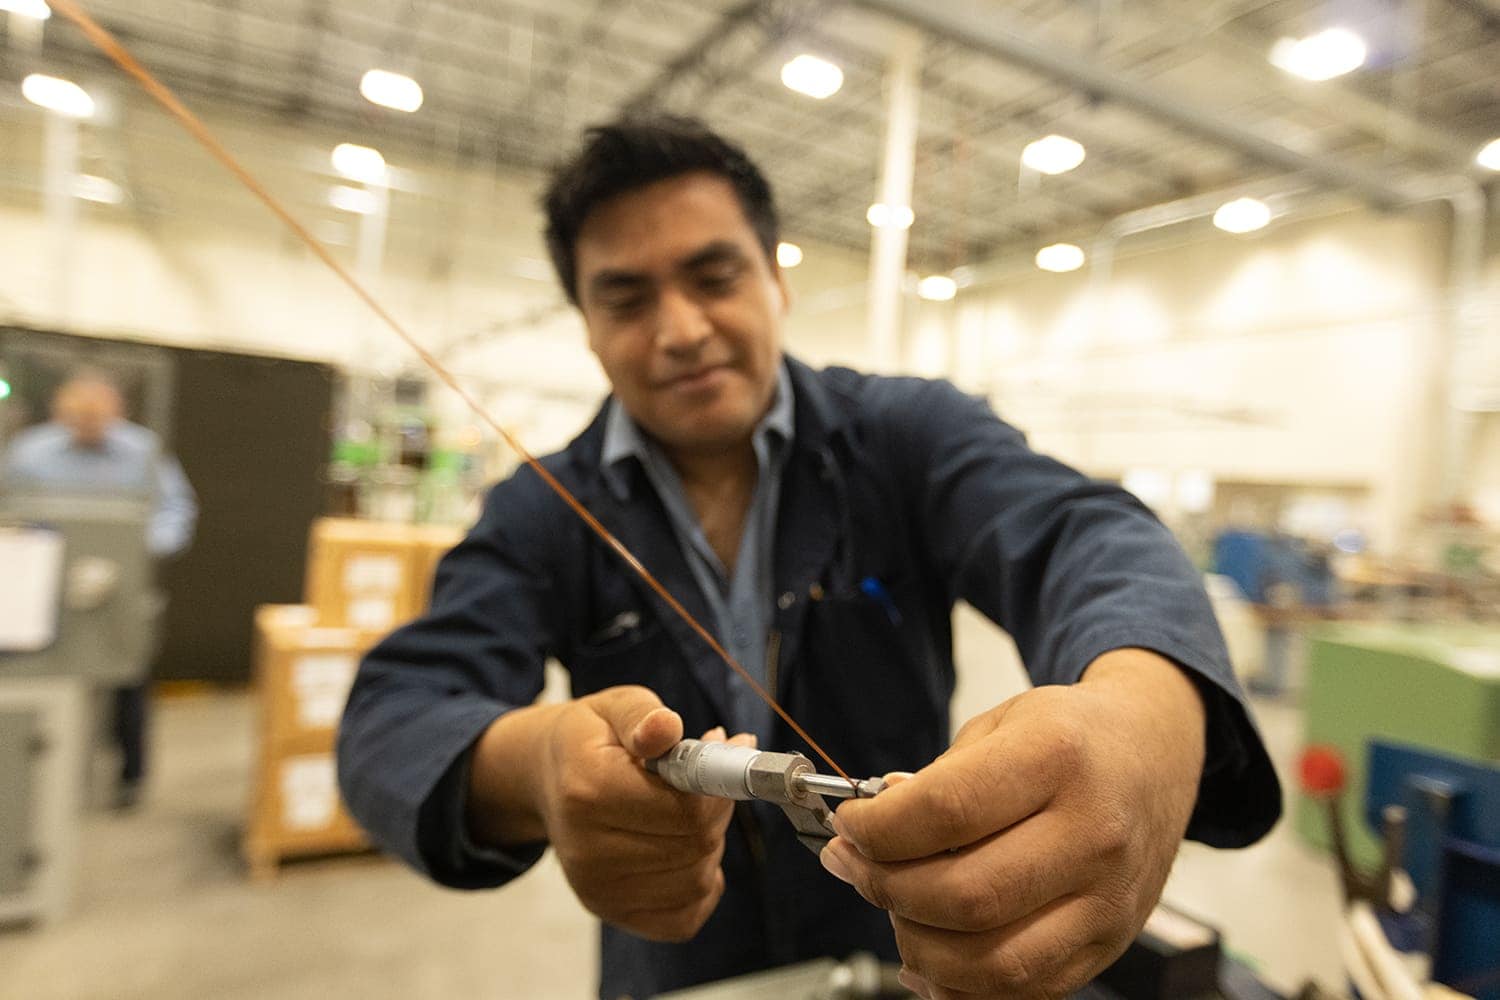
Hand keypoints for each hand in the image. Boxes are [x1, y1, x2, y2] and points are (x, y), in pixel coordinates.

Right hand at [470, 684, 748, 941]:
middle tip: (707, 781)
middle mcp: (588, 851)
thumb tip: (666, 728)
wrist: (546, 778)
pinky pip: (684, 917)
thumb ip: (645, 716)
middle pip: (695, 846)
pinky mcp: (611, 912)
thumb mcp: (616, 707)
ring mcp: (598, 890)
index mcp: (589, 791)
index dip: (717, 786)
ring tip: (689, 810)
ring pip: (696, 880)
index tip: (722, 757)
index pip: (685, 810)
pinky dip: (701, 885)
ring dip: (710, 844)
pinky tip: (686, 850)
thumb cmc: (590, 739)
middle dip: (717, 810)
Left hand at [821, 649, 1205, 999]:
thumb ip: (936, 781)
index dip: (877, 828)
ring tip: (893, 908)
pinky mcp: (1108, 944)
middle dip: (886, 887)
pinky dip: (962, 985)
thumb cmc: (1072, 737)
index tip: (850, 825)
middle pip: (964, 894)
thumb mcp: (1000, 725)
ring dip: (917, 944)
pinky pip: (1024, 990)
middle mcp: (1092, 832)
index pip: (944, 811)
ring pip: (992, 960)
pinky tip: (931, 952)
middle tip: (855, 866)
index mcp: (1057, 757)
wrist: (1154, 755)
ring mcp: (1106, 898)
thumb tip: (870, 834)